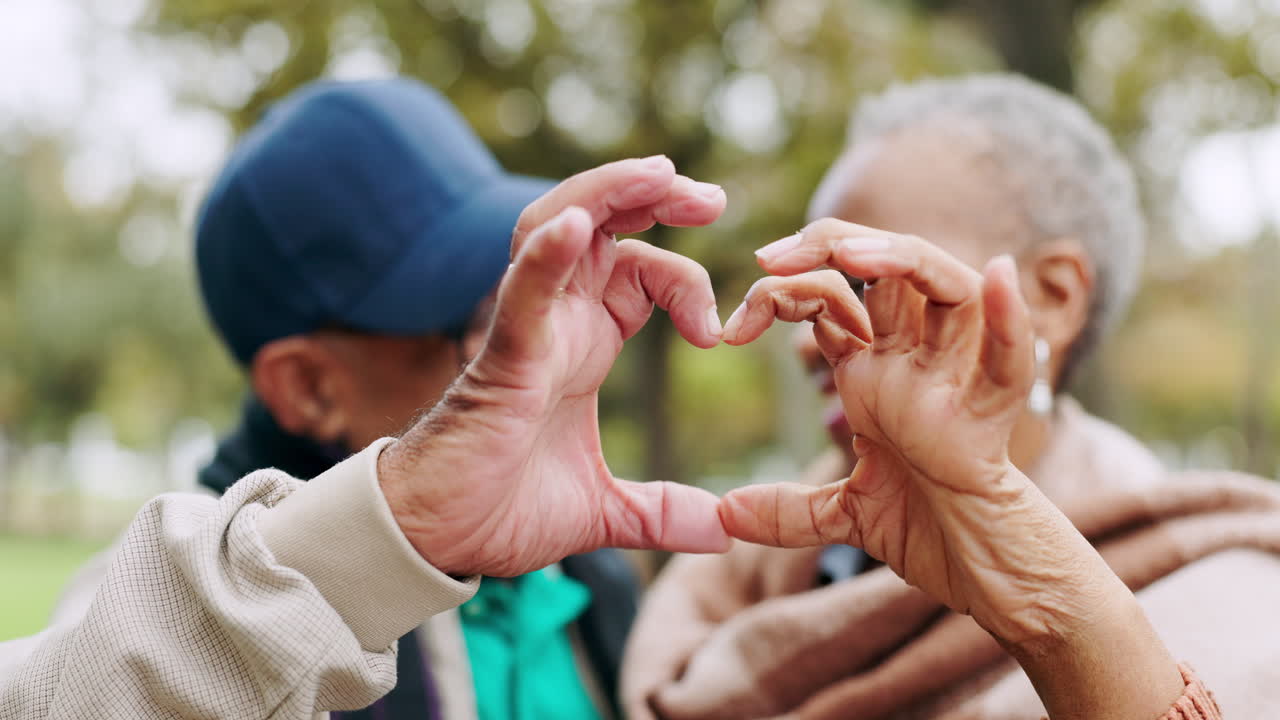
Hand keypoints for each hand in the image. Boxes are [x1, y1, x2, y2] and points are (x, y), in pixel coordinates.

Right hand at [378, 156, 731, 577]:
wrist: (440, 541)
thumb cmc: (502, 509)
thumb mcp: (604, 511)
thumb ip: (663, 511)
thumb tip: (723, 531)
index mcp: (584, 344)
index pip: (641, 272)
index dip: (686, 281)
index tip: (715, 336)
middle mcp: (557, 322)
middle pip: (603, 225)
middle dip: (655, 197)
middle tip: (711, 197)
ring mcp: (528, 331)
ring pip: (560, 227)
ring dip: (609, 193)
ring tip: (660, 175)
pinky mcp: (501, 358)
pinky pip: (522, 292)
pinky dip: (546, 256)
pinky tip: (574, 227)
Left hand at [717, 220, 1108, 645]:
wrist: (978, 573)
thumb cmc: (924, 530)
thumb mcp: (842, 515)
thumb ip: (785, 511)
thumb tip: (726, 513)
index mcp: (876, 370)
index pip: (830, 298)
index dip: (780, 294)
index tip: (730, 329)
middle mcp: (915, 359)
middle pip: (883, 269)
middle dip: (828, 247)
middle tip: (770, 259)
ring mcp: (954, 379)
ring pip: (946, 286)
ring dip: (903, 259)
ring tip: (855, 255)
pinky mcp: (988, 415)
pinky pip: (1009, 356)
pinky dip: (1008, 316)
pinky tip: (1001, 274)